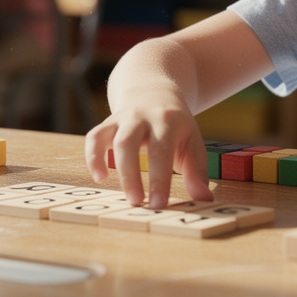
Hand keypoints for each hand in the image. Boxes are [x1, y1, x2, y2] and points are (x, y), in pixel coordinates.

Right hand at [84, 90, 212, 207]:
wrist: (153, 91)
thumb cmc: (176, 127)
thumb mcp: (192, 142)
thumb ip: (197, 171)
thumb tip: (203, 200)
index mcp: (168, 120)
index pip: (161, 150)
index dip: (159, 179)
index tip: (159, 205)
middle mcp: (143, 116)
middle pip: (129, 143)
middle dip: (132, 176)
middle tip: (138, 204)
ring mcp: (123, 118)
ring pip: (112, 140)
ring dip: (116, 170)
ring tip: (123, 196)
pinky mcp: (108, 123)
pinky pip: (94, 137)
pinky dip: (93, 157)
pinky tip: (99, 177)